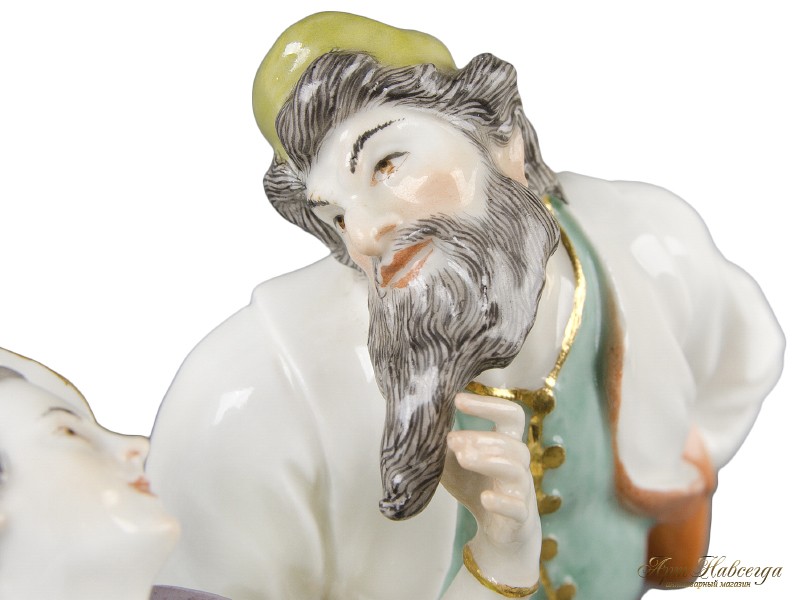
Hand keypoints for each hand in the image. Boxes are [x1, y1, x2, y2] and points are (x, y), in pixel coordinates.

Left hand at [441, 392, 540, 590]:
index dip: (488, 404)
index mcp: (507, 444)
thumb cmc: (476, 487)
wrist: (498, 530)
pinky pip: (517, 507)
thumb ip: (446, 446)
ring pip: (515, 469)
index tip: (457, 399)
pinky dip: (502, 502)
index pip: (511, 415)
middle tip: (451, 440)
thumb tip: (421, 423)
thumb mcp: (455, 463)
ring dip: (488, 460)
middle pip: (510, 441)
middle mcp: (519, 463)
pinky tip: (486, 497)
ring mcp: (522, 490)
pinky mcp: (520, 517)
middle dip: (480, 437)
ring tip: (463, 458)